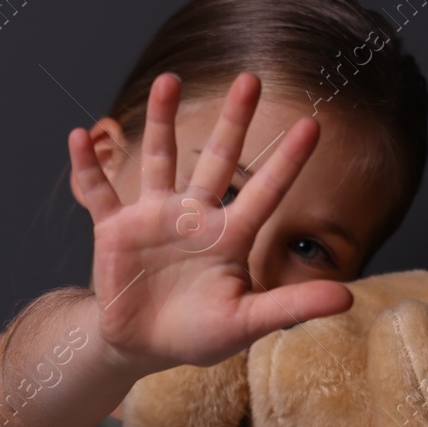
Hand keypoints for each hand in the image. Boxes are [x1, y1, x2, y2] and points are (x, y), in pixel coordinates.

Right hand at [67, 71, 353, 374]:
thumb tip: (347, 297)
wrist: (141, 347)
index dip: (288, 161)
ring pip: (161, 160)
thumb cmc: (198, 334)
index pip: (265, 191)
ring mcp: (154, 219)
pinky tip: (79, 136)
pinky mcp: (115, 231)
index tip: (312, 125)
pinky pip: (99, 193)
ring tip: (168, 81)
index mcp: (229, 237)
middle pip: (218, 159)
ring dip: (161, 121)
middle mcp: (194, 216)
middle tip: (250, 79)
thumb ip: (291, 306)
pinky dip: (87, 167)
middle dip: (234, 121)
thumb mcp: (246, 323)